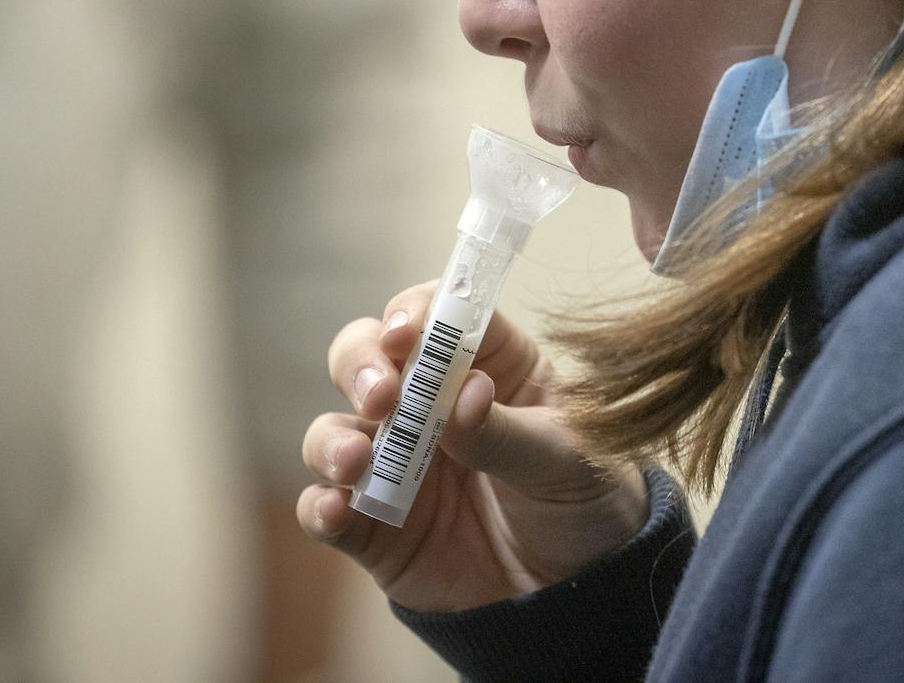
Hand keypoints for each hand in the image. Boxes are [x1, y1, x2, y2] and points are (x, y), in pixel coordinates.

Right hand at [298, 281, 647, 611]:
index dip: (413, 313)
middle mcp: (428, 404)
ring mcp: (394, 462)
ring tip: (355, 461)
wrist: (577, 591)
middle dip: (360, 366)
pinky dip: (321, 505)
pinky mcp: (374, 525)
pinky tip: (335, 508)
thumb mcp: (565, 461)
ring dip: (333, 439)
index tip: (406, 334)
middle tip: (380, 397)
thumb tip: (466, 394)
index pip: (437, 315)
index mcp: (486, 365)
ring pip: (335, 428)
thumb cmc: (583, 501)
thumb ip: (508, 431)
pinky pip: (327, 508)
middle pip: (367, 356)